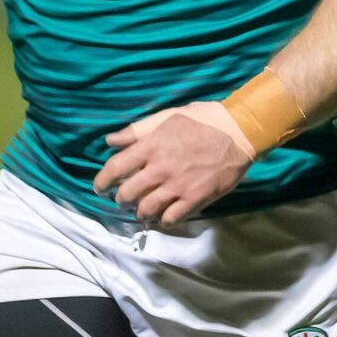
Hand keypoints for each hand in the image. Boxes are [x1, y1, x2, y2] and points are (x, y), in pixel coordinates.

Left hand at [92, 103, 253, 226]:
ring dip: (140, 211)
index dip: (102, 180)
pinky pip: (170, 218)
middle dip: (120, 198)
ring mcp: (177, 186)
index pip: (116, 167)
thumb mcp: (167, 117)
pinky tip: (163, 214)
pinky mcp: (194, 199)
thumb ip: (137, 131)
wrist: (238, 132)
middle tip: (122, 199)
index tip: (99, 187)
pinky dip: (162, 219)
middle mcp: (160, 168)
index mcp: (152, 146)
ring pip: (146, 209)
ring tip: (141, 209)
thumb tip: (110, 140)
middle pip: (128, 193)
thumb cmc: (202, 120)